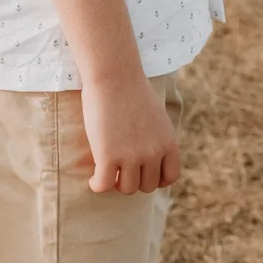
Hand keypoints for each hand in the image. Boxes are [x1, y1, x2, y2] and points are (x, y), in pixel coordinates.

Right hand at [81, 71, 179, 194]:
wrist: (113, 74)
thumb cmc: (130, 89)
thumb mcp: (156, 116)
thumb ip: (157, 138)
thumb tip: (150, 156)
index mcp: (168, 143)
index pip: (169, 177)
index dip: (155, 179)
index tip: (142, 173)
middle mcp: (153, 153)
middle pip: (146, 185)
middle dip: (134, 179)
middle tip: (119, 169)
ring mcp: (131, 156)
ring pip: (126, 188)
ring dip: (116, 183)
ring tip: (106, 173)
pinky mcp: (108, 156)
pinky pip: (104, 185)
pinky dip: (98, 185)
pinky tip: (93, 179)